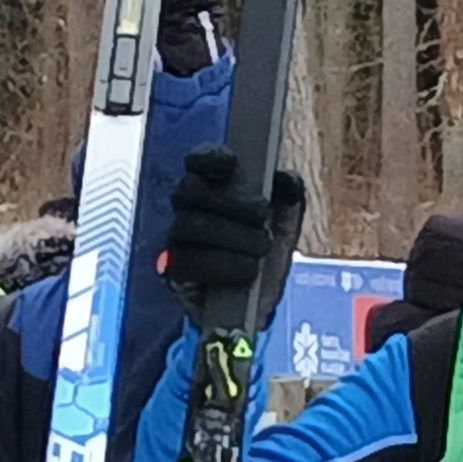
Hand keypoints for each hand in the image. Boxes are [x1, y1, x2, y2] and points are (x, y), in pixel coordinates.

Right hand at [156, 145, 303, 318]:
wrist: (258, 305)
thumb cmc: (266, 256)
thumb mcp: (285, 226)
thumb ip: (289, 199)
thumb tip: (287, 180)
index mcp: (215, 188)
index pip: (200, 161)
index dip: (209, 156)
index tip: (231, 163)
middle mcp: (190, 210)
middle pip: (190, 190)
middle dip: (229, 200)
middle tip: (262, 215)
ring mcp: (178, 240)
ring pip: (189, 224)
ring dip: (231, 235)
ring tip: (261, 248)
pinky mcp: (173, 271)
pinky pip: (186, 261)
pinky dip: (222, 265)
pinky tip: (247, 271)